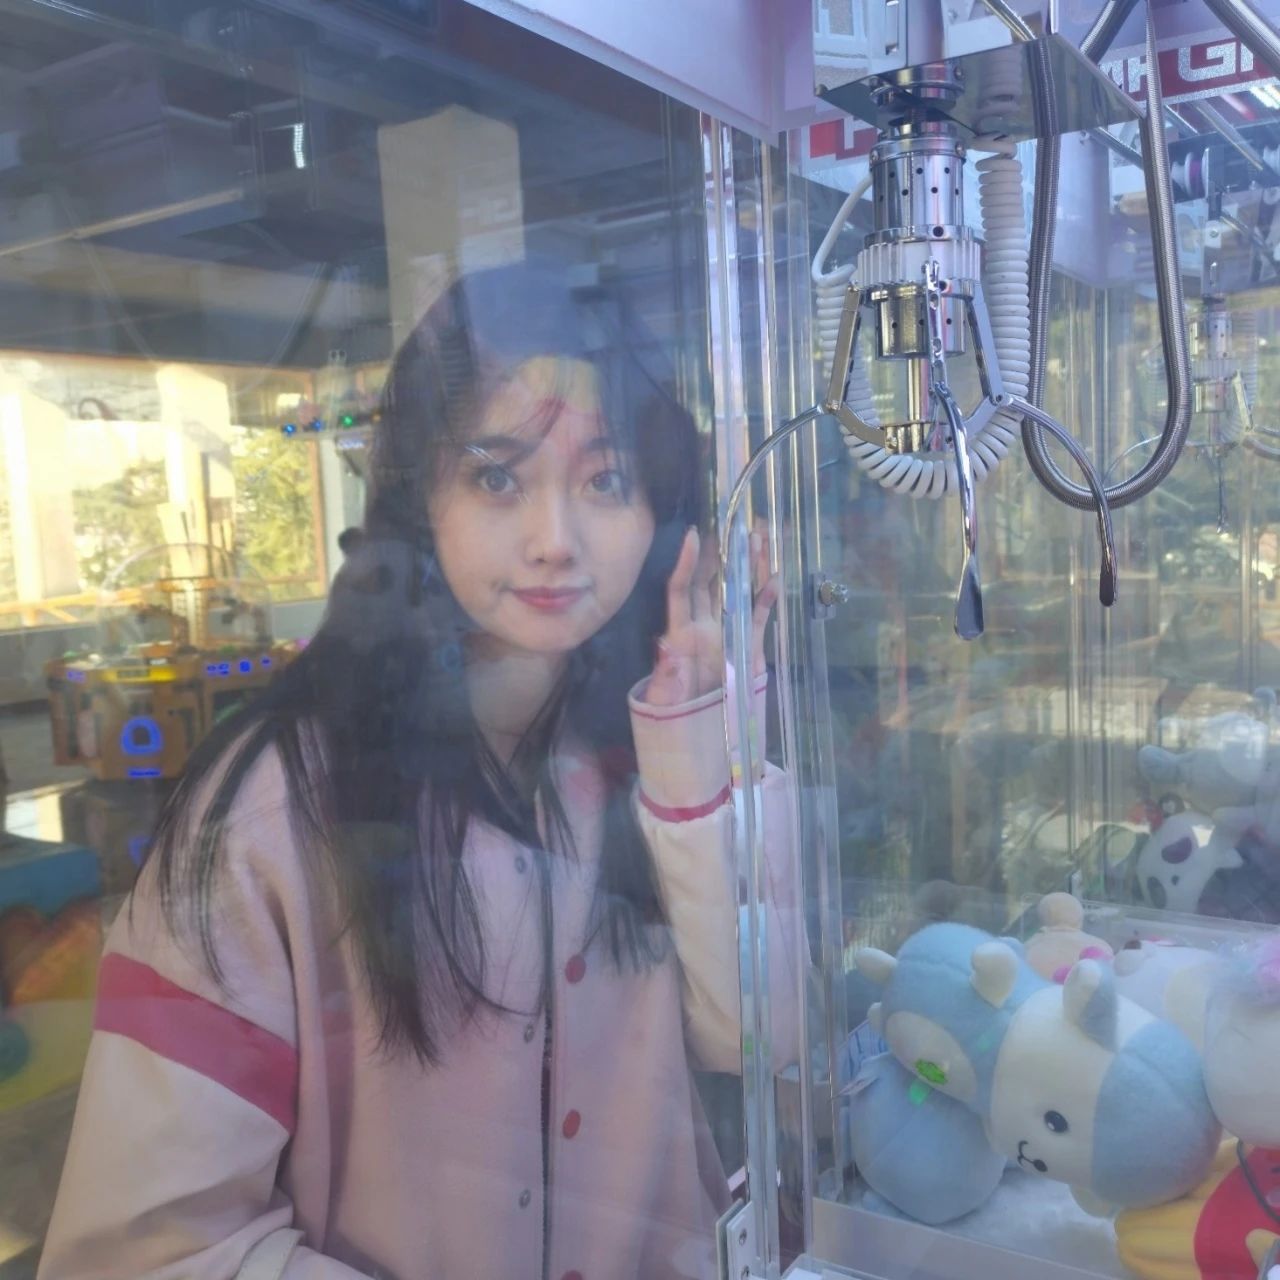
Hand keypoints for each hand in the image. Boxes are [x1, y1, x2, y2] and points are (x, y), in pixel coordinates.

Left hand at [643, 523, 777, 706]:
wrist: (700, 738)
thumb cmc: (675, 716)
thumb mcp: (665, 699)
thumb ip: (666, 675)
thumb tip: (667, 648)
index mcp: (680, 633)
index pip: (681, 589)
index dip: (686, 563)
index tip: (694, 536)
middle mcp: (703, 627)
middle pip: (711, 582)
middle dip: (723, 553)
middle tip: (735, 525)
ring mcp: (727, 634)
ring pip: (737, 592)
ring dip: (748, 567)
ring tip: (759, 538)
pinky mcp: (749, 648)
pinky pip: (759, 617)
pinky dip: (766, 599)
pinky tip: (775, 579)